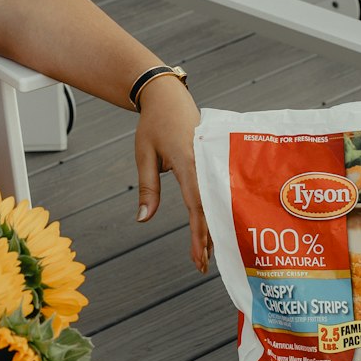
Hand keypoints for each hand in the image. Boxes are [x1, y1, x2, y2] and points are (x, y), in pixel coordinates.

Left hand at [133, 76, 208, 271]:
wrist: (168, 95)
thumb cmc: (153, 124)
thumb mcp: (144, 156)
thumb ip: (148, 188)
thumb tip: (144, 219)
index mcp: (189, 163)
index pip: (196, 207)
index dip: (198, 235)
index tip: (197, 258)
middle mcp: (206, 163)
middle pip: (211, 208)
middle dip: (207, 238)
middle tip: (203, 265)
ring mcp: (213, 160)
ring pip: (217, 200)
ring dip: (214, 226)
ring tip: (210, 253)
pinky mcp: (215, 158)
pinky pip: (217, 188)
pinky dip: (216, 209)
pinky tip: (215, 225)